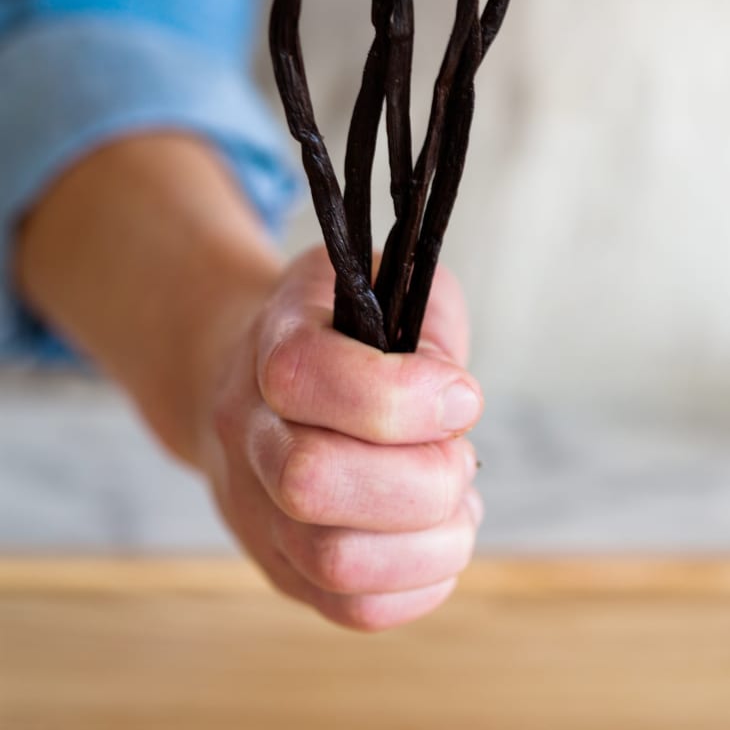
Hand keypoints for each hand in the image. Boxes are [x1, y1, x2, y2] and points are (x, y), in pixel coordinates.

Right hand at [200, 246, 483, 631]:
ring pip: (333, 560)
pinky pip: (352, 608)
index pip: (306, 377)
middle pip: (312, 481)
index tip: (462, 396)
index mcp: (273, 344)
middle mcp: (249, 430)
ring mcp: (255, 507)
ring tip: (456, 505)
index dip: (404, 397)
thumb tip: (453, 408)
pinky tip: (435, 538)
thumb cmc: (340, 330)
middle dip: (423, 477)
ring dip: (431, 540)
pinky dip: (420, 584)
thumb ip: (431, 330)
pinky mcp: (281, 565)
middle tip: (458, 458)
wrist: (250, 376)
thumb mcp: (388, 288)